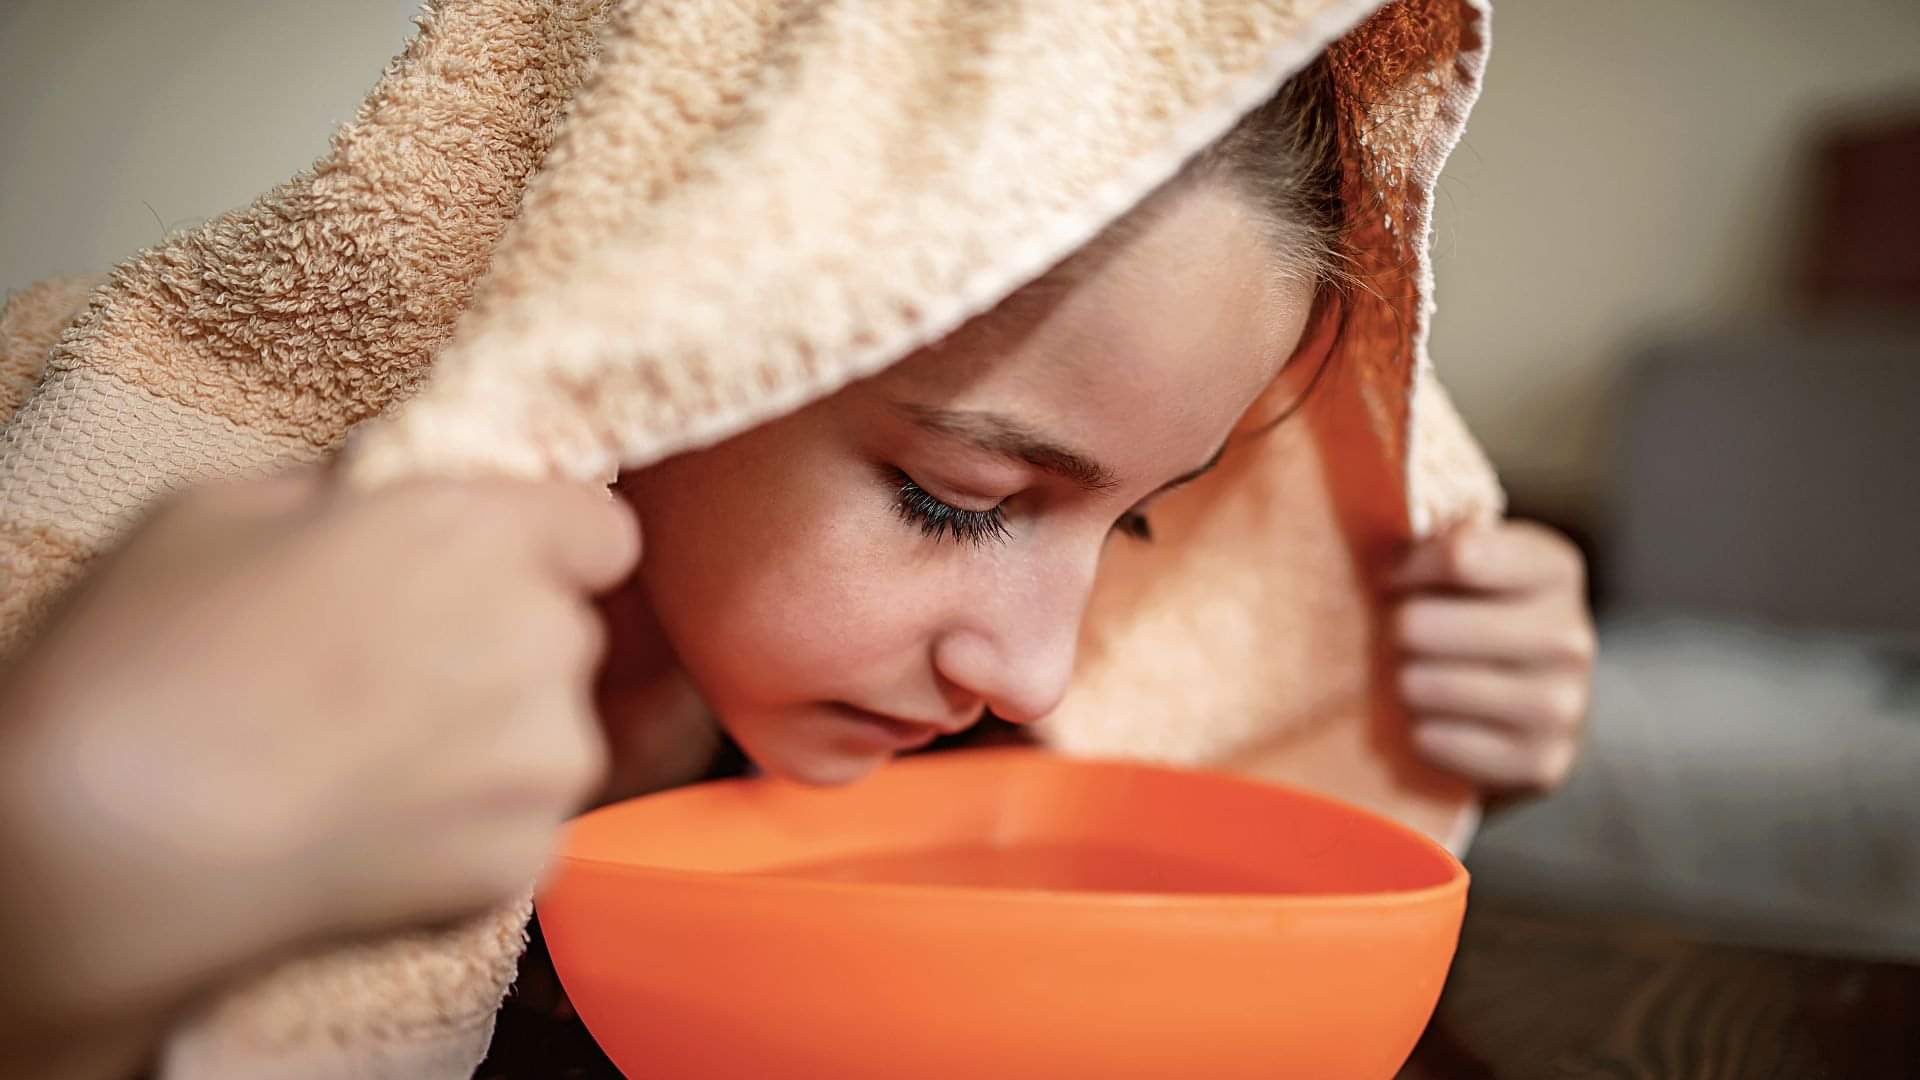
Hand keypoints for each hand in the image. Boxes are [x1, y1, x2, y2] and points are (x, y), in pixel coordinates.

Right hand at [0, 470, 637, 1067]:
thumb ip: (342, 494)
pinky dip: (460, 834)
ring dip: (485, 747)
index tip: (485, 572)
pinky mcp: (522, 862)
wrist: (107, 855)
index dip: (543, 548)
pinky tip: (362, 833)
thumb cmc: (143, 666)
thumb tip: (377, 500)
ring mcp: (544, 761)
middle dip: (495, 649)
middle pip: (562, 634)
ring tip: (357, 768)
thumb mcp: (221, 514)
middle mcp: (541, 640)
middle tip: (378, 681)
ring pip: (547, 738)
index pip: (597, 529)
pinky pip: (516, 829)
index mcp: (478, 533)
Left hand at [1389, 520, 1594, 796]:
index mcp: (1556, 568)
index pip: (1459, 554)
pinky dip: (1419, 733)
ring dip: (1405, 683)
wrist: (1528, 711)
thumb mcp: (1466, 565)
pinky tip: (1441, 722)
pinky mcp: (1542, 764)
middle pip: (1421, 625)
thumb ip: (1431, 537)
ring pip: (1421, 685)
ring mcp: (1564, 706)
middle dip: (1398, 630)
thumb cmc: (1475, 617)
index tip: (1393, 578)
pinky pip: (1433, 741)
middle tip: (1408, 638)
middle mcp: (1572, 637)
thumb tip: (1382, 518)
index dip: (1405, 567)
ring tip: (1423, 677)